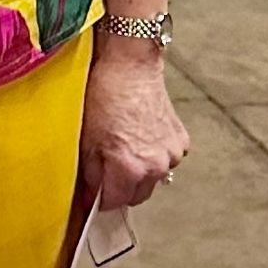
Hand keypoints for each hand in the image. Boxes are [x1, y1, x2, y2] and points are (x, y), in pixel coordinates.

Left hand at [80, 44, 189, 210]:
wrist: (130, 64)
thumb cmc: (104, 94)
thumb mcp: (86, 137)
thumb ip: (90, 173)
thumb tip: (90, 196)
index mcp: (129, 167)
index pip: (114, 203)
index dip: (99, 199)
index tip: (91, 194)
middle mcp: (155, 166)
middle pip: (137, 196)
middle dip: (121, 188)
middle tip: (108, 169)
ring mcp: (171, 154)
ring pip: (154, 179)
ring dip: (141, 172)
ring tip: (126, 147)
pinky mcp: (181, 141)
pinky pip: (166, 160)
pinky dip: (155, 155)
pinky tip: (142, 137)